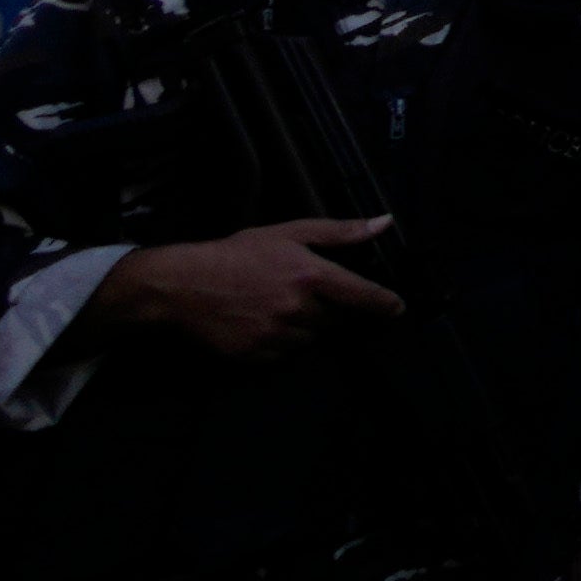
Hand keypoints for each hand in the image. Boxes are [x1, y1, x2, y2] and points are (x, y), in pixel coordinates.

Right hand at [93, 214, 404, 356]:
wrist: (184, 286)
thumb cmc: (236, 254)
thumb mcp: (289, 233)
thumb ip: (339, 231)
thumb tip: (382, 224)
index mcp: (310, 276)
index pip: (362, 295)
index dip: (384, 303)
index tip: (397, 308)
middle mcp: (298, 309)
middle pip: (336, 319)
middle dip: (331, 309)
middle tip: (307, 294)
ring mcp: (276, 335)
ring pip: (311, 338)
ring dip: (306, 326)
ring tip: (279, 306)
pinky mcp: (256, 355)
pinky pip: (284, 354)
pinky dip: (282, 341)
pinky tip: (263, 322)